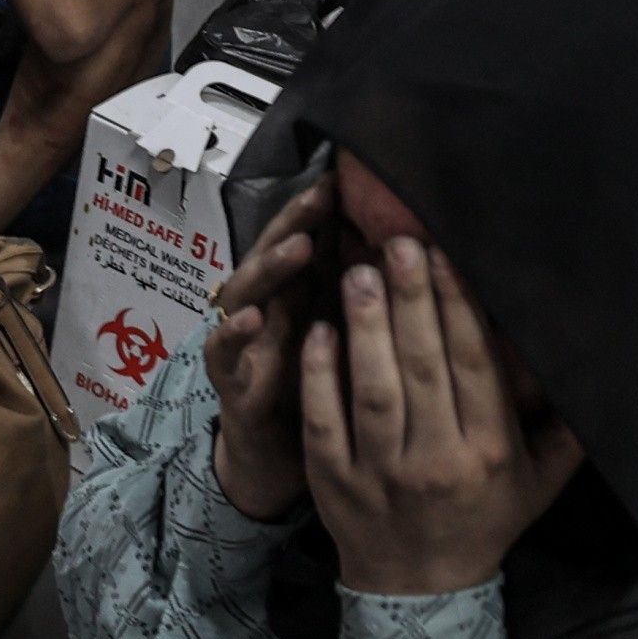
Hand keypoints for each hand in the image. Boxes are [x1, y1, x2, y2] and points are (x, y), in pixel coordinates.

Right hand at [206, 172, 331, 518]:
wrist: (276, 461)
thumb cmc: (318, 394)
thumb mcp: (344, 339)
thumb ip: (362, 297)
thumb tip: (412, 246)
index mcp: (297, 294)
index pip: (310, 238)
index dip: (327, 209)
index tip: (353, 177)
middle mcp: (264, 307)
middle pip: (276, 253)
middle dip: (297, 221)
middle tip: (322, 194)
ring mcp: (241, 341)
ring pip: (247, 292)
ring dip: (270, 267)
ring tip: (298, 247)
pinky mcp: (228, 380)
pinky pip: (225, 352)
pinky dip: (237, 334)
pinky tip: (256, 318)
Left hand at [299, 235, 583, 595]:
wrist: (420, 587)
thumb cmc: (485, 520)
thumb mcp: (540, 483)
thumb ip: (567, 428)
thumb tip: (601, 364)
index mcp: (490, 453)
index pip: (473, 368)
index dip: (457, 309)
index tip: (443, 256)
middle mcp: (437, 461)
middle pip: (423, 368)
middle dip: (410, 301)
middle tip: (397, 242)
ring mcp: (380, 472)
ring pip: (374, 389)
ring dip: (366, 327)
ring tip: (359, 273)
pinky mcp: (334, 481)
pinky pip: (325, 419)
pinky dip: (321, 375)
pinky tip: (320, 331)